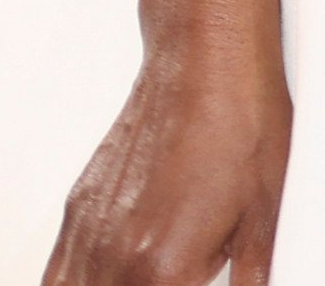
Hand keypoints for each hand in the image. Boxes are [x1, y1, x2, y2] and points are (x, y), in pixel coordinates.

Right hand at [44, 48, 290, 285]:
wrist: (206, 62)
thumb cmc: (241, 126)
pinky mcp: (77, 209)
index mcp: (162, 269)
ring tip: (150, 277)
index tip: (194, 283)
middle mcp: (114, 257)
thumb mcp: (266, 217)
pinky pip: (57, 273)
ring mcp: (88, 233)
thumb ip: (253, 277)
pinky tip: (108, 278)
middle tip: (178, 277)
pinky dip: (77, 283)